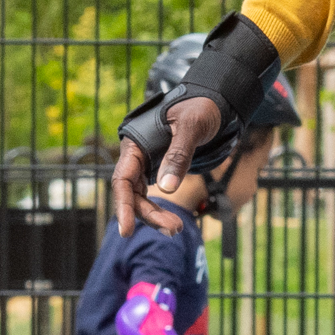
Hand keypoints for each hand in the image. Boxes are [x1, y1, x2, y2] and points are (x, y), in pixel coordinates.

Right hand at [114, 92, 226, 217]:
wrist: (212, 104)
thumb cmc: (200, 109)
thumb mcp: (192, 127)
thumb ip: (179, 155)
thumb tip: (166, 189)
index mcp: (135, 144)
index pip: (122, 180)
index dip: (123, 206)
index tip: (127, 230)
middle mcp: (136, 157)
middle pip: (132, 194)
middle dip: (150, 215)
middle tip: (175, 229)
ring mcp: (146, 166)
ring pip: (142, 199)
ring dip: (156, 216)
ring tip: (177, 228)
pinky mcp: (158, 171)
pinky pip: (153, 196)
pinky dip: (161, 210)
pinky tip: (172, 221)